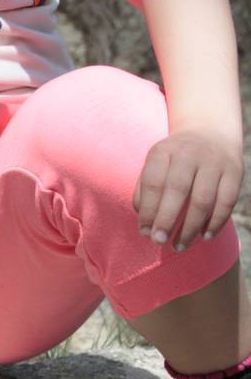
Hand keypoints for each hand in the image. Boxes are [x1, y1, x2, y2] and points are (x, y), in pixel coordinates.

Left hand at [132, 128, 243, 251]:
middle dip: (166, 219)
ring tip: (180, 245)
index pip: (153, 183)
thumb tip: (143, 221)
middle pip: (177, 190)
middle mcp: (189, 154)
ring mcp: (214, 162)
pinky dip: (216, 222)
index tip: (144, 232)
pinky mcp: (235, 172)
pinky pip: (226, 202)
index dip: (148, 210)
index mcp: (163, 151)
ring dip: (191, 227)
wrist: (210, 133)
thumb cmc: (174, 159)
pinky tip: (205, 236)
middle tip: (158, 241)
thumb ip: (145, 189)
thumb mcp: (155, 164)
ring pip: (203, 200)